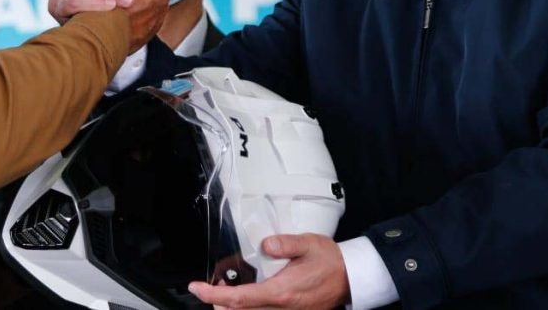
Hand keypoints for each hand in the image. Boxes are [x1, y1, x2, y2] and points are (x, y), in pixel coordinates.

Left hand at [188, 234, 350, 309]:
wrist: (351, 277)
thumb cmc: (330, 261)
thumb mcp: (308, 244)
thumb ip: (285, 244)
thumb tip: (265, 244)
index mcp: (281, 292)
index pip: (238, 299)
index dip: (212, 295)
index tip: (196, 288)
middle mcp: (281, 308)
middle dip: (218, 302)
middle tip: (210, 285)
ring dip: (233, 305)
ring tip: (226, 286)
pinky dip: (248, 306)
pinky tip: (247, 292)